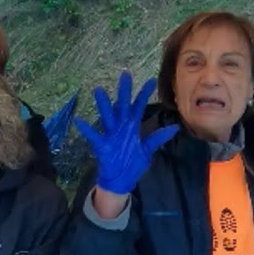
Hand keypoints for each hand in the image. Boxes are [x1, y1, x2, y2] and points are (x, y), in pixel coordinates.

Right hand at [73, 71, 178, 194]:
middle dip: (124, 91)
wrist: (121, 179)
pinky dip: (85, 129)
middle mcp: (121, 126)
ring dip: (103, 104)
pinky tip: (78, 121)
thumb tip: (174, 127)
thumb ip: (157, 137)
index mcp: (132, 126)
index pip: (139, 106)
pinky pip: (93, 135)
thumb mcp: (147, 150)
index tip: (151, 80)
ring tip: (99, 90)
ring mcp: (110, 134)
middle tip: (125, 74)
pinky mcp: (102, 145)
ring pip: (107, 116)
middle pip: (123, 105)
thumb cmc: (132, 162)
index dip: (144, 94)